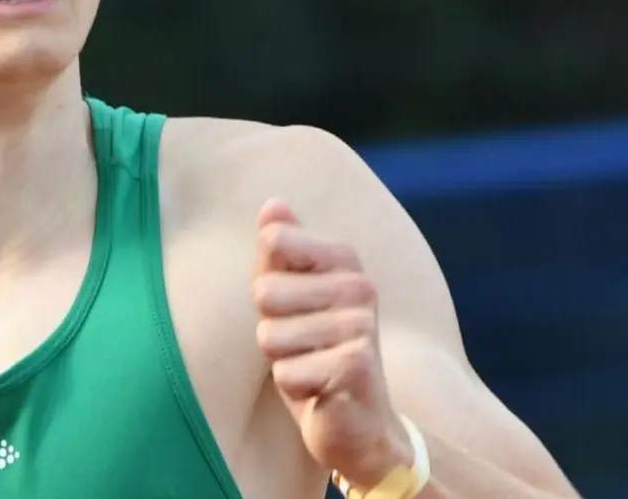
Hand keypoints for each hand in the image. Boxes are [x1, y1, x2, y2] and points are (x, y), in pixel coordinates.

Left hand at [251, 198, 413, 485]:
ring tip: (312, 367)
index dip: (265, 281)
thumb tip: (273, 203)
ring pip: (270, 336)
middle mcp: (360, 286)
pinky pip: (285, 372)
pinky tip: (322, 391)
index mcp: (344, 260)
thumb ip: (280, 250)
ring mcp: (363, 325)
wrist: (358, 423)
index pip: (273, 241)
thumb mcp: (289, 297)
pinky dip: (294, 386)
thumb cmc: (316, 352)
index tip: (292, 303)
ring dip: (282, 360)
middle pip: (264, 291)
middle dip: (270, 328)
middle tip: (302, 345)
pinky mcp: (359, 365)